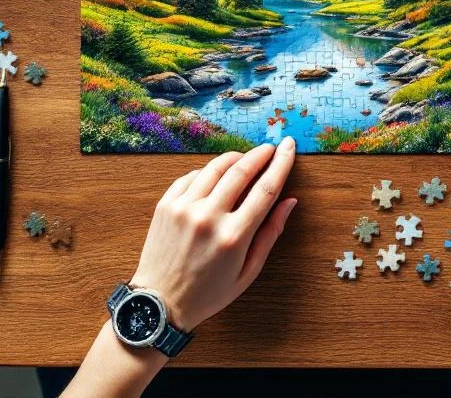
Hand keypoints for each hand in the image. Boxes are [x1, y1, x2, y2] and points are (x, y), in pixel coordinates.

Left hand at [128, 138, 297, 331]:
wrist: (160, 303)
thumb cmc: (208, 293)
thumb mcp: (248, 272)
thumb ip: (270, 234)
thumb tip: (289, 201)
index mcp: (233, 237)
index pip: (265, 189)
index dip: (281, 164)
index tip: (289, 148)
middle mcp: (208, 218)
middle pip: (241, 171)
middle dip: (260, 154)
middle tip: (271, 146)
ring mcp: (184, 208)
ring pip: (215, 167)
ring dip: (235, 157)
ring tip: (245, 158)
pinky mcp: (166, 205)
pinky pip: (191, 176)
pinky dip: (208, 171)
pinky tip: (216, 176)